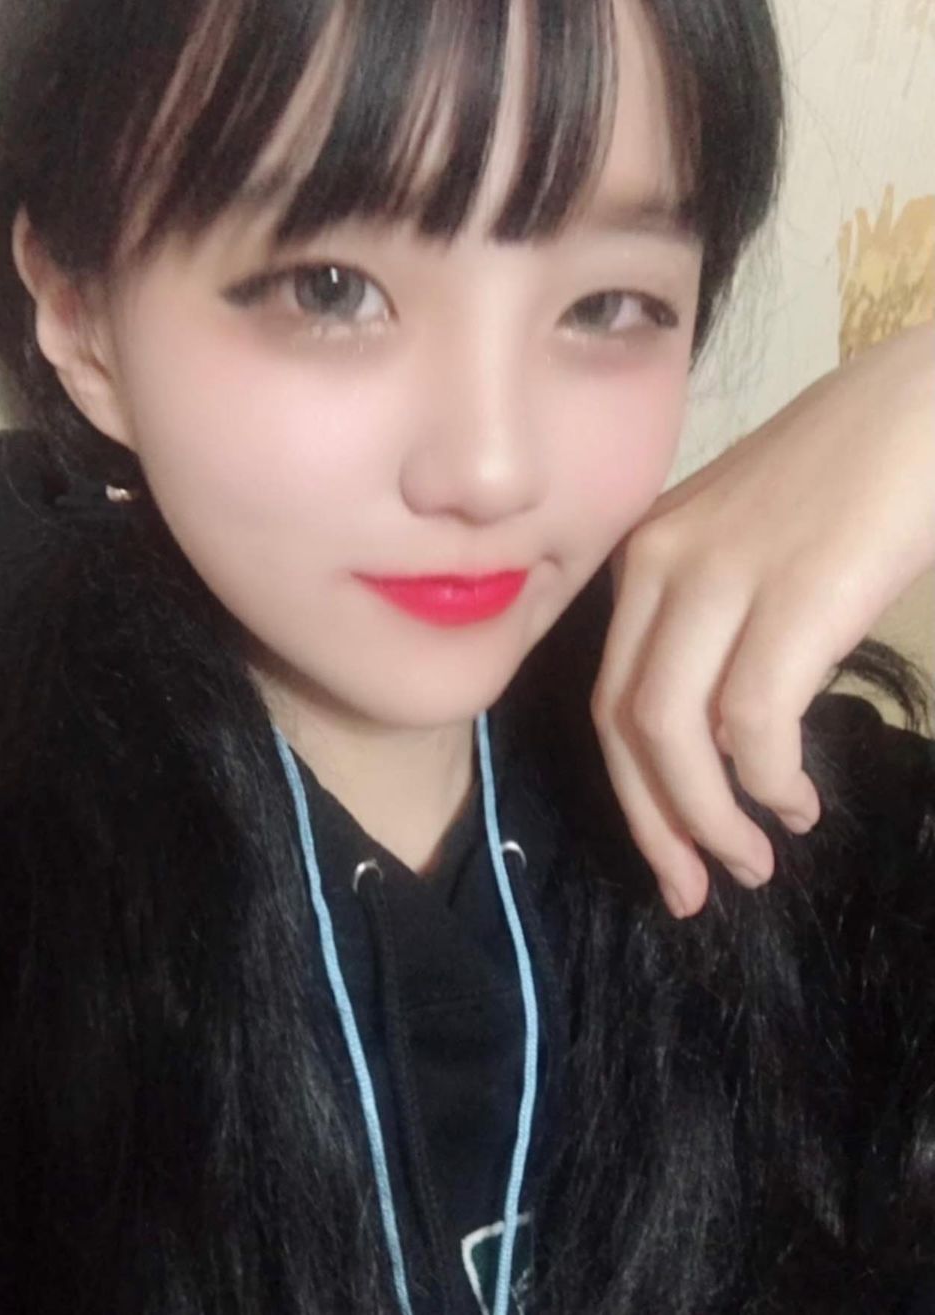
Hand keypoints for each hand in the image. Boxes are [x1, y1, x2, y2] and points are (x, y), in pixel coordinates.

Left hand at [590, 321, 934, 917]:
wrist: (931, 401)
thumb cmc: (856, 472)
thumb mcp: (752, 547)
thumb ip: (716, 626)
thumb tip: (719, 733)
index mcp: (644, 557)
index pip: (608, 697)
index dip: (631, 793)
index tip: (670, 856)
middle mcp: (658, 564)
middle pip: (620, 725)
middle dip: (654, 823)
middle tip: (694, 888)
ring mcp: (717, 575)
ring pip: (669, 734)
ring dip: (708, 818)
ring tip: (756, 858)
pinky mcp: (790, 594)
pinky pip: (749, 722)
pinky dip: (767, 780)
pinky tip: (798, 799)